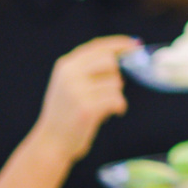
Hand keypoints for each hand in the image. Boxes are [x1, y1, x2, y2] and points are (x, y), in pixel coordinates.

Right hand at [30, 36, 133, 160]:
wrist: (50, 143)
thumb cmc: (65, 114)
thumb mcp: (69, 85)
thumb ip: (89, 70)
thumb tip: (123, 57)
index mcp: (66, 66)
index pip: (98, 46)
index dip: (120, 44)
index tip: (136, 45)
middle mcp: (70, 74)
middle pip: (110, 61)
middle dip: (117, 75)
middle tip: (113, 90)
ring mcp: (77, 90)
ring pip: (115, 83)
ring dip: (116, 95)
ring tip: (105, 106)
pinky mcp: (87, 108)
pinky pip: (116, 99)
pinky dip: (120, 106)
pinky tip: (114, 113)